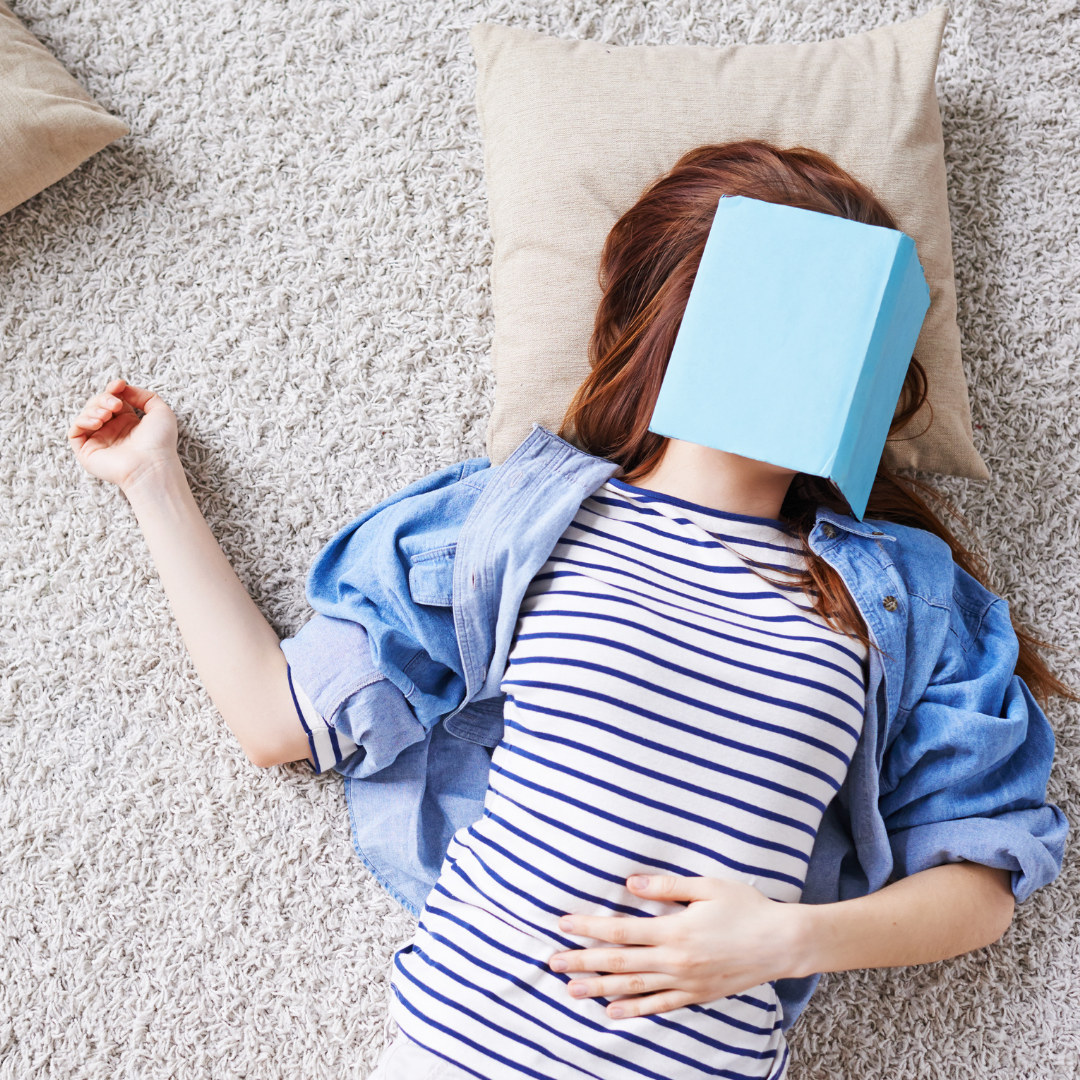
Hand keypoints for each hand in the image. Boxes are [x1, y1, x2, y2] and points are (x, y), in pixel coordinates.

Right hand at [68, 379, 178, 492]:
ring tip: (108, 415)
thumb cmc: (160, 442)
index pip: (112, 399)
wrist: (152, 465)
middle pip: (97, 404)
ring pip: (85, 415)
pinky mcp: (87, 452)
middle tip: (115, 405)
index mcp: (128, 423)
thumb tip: (123, 390)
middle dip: (104, 398)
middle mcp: (112, 431)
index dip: (113, 389)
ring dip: (94, 408)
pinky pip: (74, 432)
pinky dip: (82, 421)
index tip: (119, 384)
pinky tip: (98, 422)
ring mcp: (99, 441)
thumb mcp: (161, 411)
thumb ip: (145, 396)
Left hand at [548, 875, 807, 1019]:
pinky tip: (611, 1012)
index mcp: (674, 930)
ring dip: (599, 988)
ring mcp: (685, 982)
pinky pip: (659, 1006)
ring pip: (633, 988)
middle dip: (583, 961)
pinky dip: (633, 1010)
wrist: (782, 943)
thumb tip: (628, 884)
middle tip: (553, 962)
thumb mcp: (706, 887)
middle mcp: (674, 960)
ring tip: (571, 990)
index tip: (563, 924)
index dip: (589, 928)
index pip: (620, 931)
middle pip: (618, 962)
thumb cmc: (746, 907)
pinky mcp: (696, 995)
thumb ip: (664, 887)